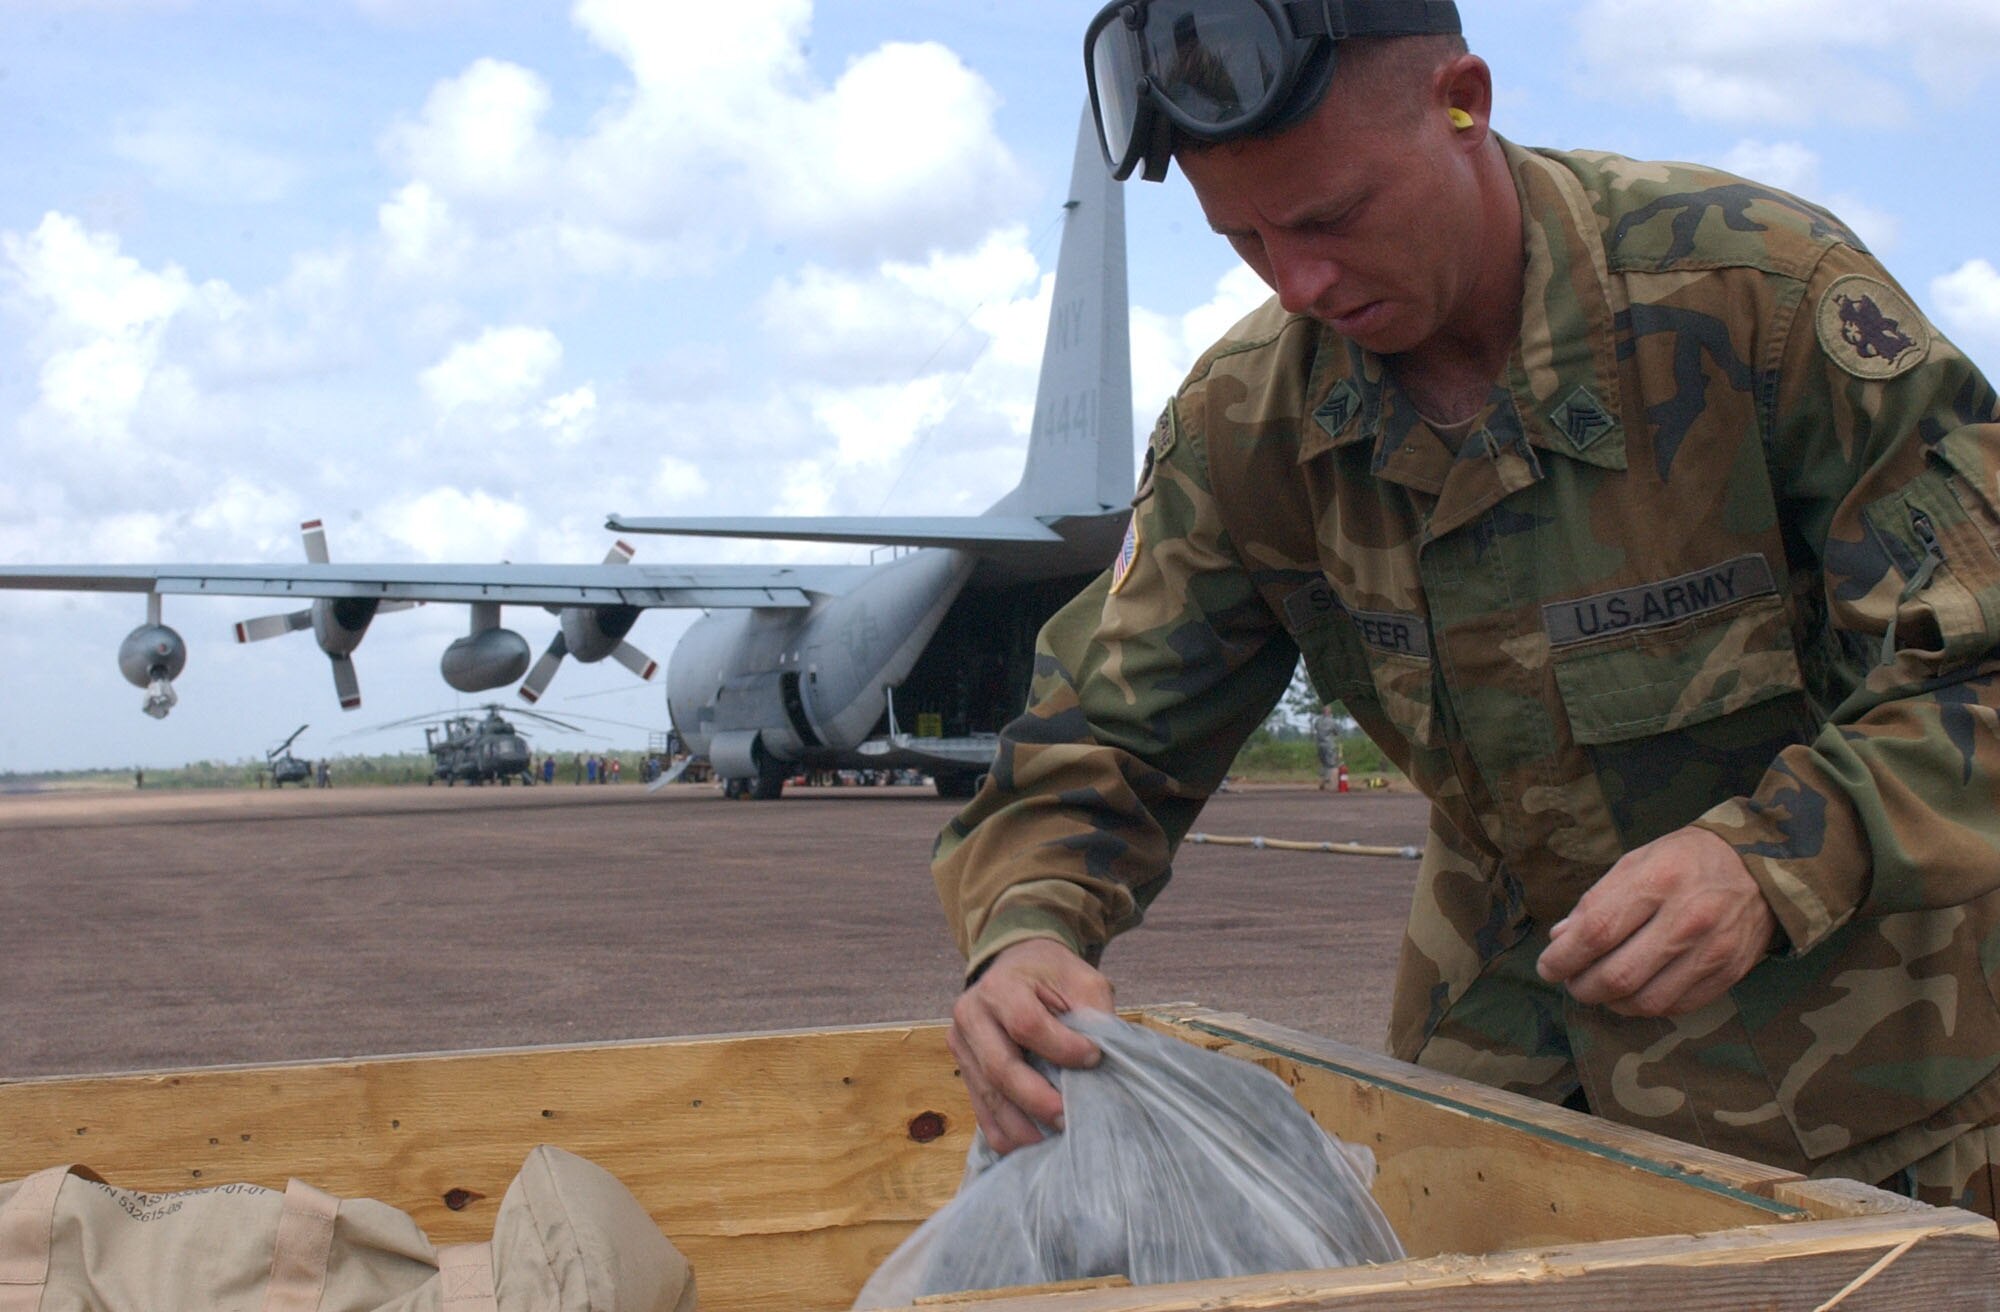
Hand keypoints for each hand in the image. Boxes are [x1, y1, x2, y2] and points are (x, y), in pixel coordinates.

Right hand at [947, 938, 1114, 1152]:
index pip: (1026, 1024)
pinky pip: (980, 1111)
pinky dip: (1006, 1133)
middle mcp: (971, 1015)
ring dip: (1021, 1127)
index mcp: (1000, 987)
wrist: (1015, 966)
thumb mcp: (1081, 979)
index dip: (1061, 1048)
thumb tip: (1105, 1061)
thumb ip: (1093, 1014)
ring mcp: (961, 1047)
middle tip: (1069, 1119)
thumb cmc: (1051, 974)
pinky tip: (1033, 1143)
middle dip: (1037, 1100)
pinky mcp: (963, 1071)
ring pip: (987, 1097)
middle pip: (999, 1068)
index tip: (1094, 1058)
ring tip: (1054, 1141)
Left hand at [1536, 826, 1775, 1017]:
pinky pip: (1676, 1007)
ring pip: (1646, 1001)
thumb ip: (1597, 902)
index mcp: (1658, 881)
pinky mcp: (1729, 973)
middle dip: (1582, 987)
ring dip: (1611, 1002)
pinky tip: (1633, 992)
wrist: (1761, 867)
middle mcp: (1688, 918)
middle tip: (1571, 981)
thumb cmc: (1686, 859)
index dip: (1564, 958)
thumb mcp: (1636, 862)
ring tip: (1600, 989)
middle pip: (1619, 975)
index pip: (1597, 932)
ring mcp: (1712, 950)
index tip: (1548, 967)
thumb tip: (1560, 940)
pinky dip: (1645, 1006)